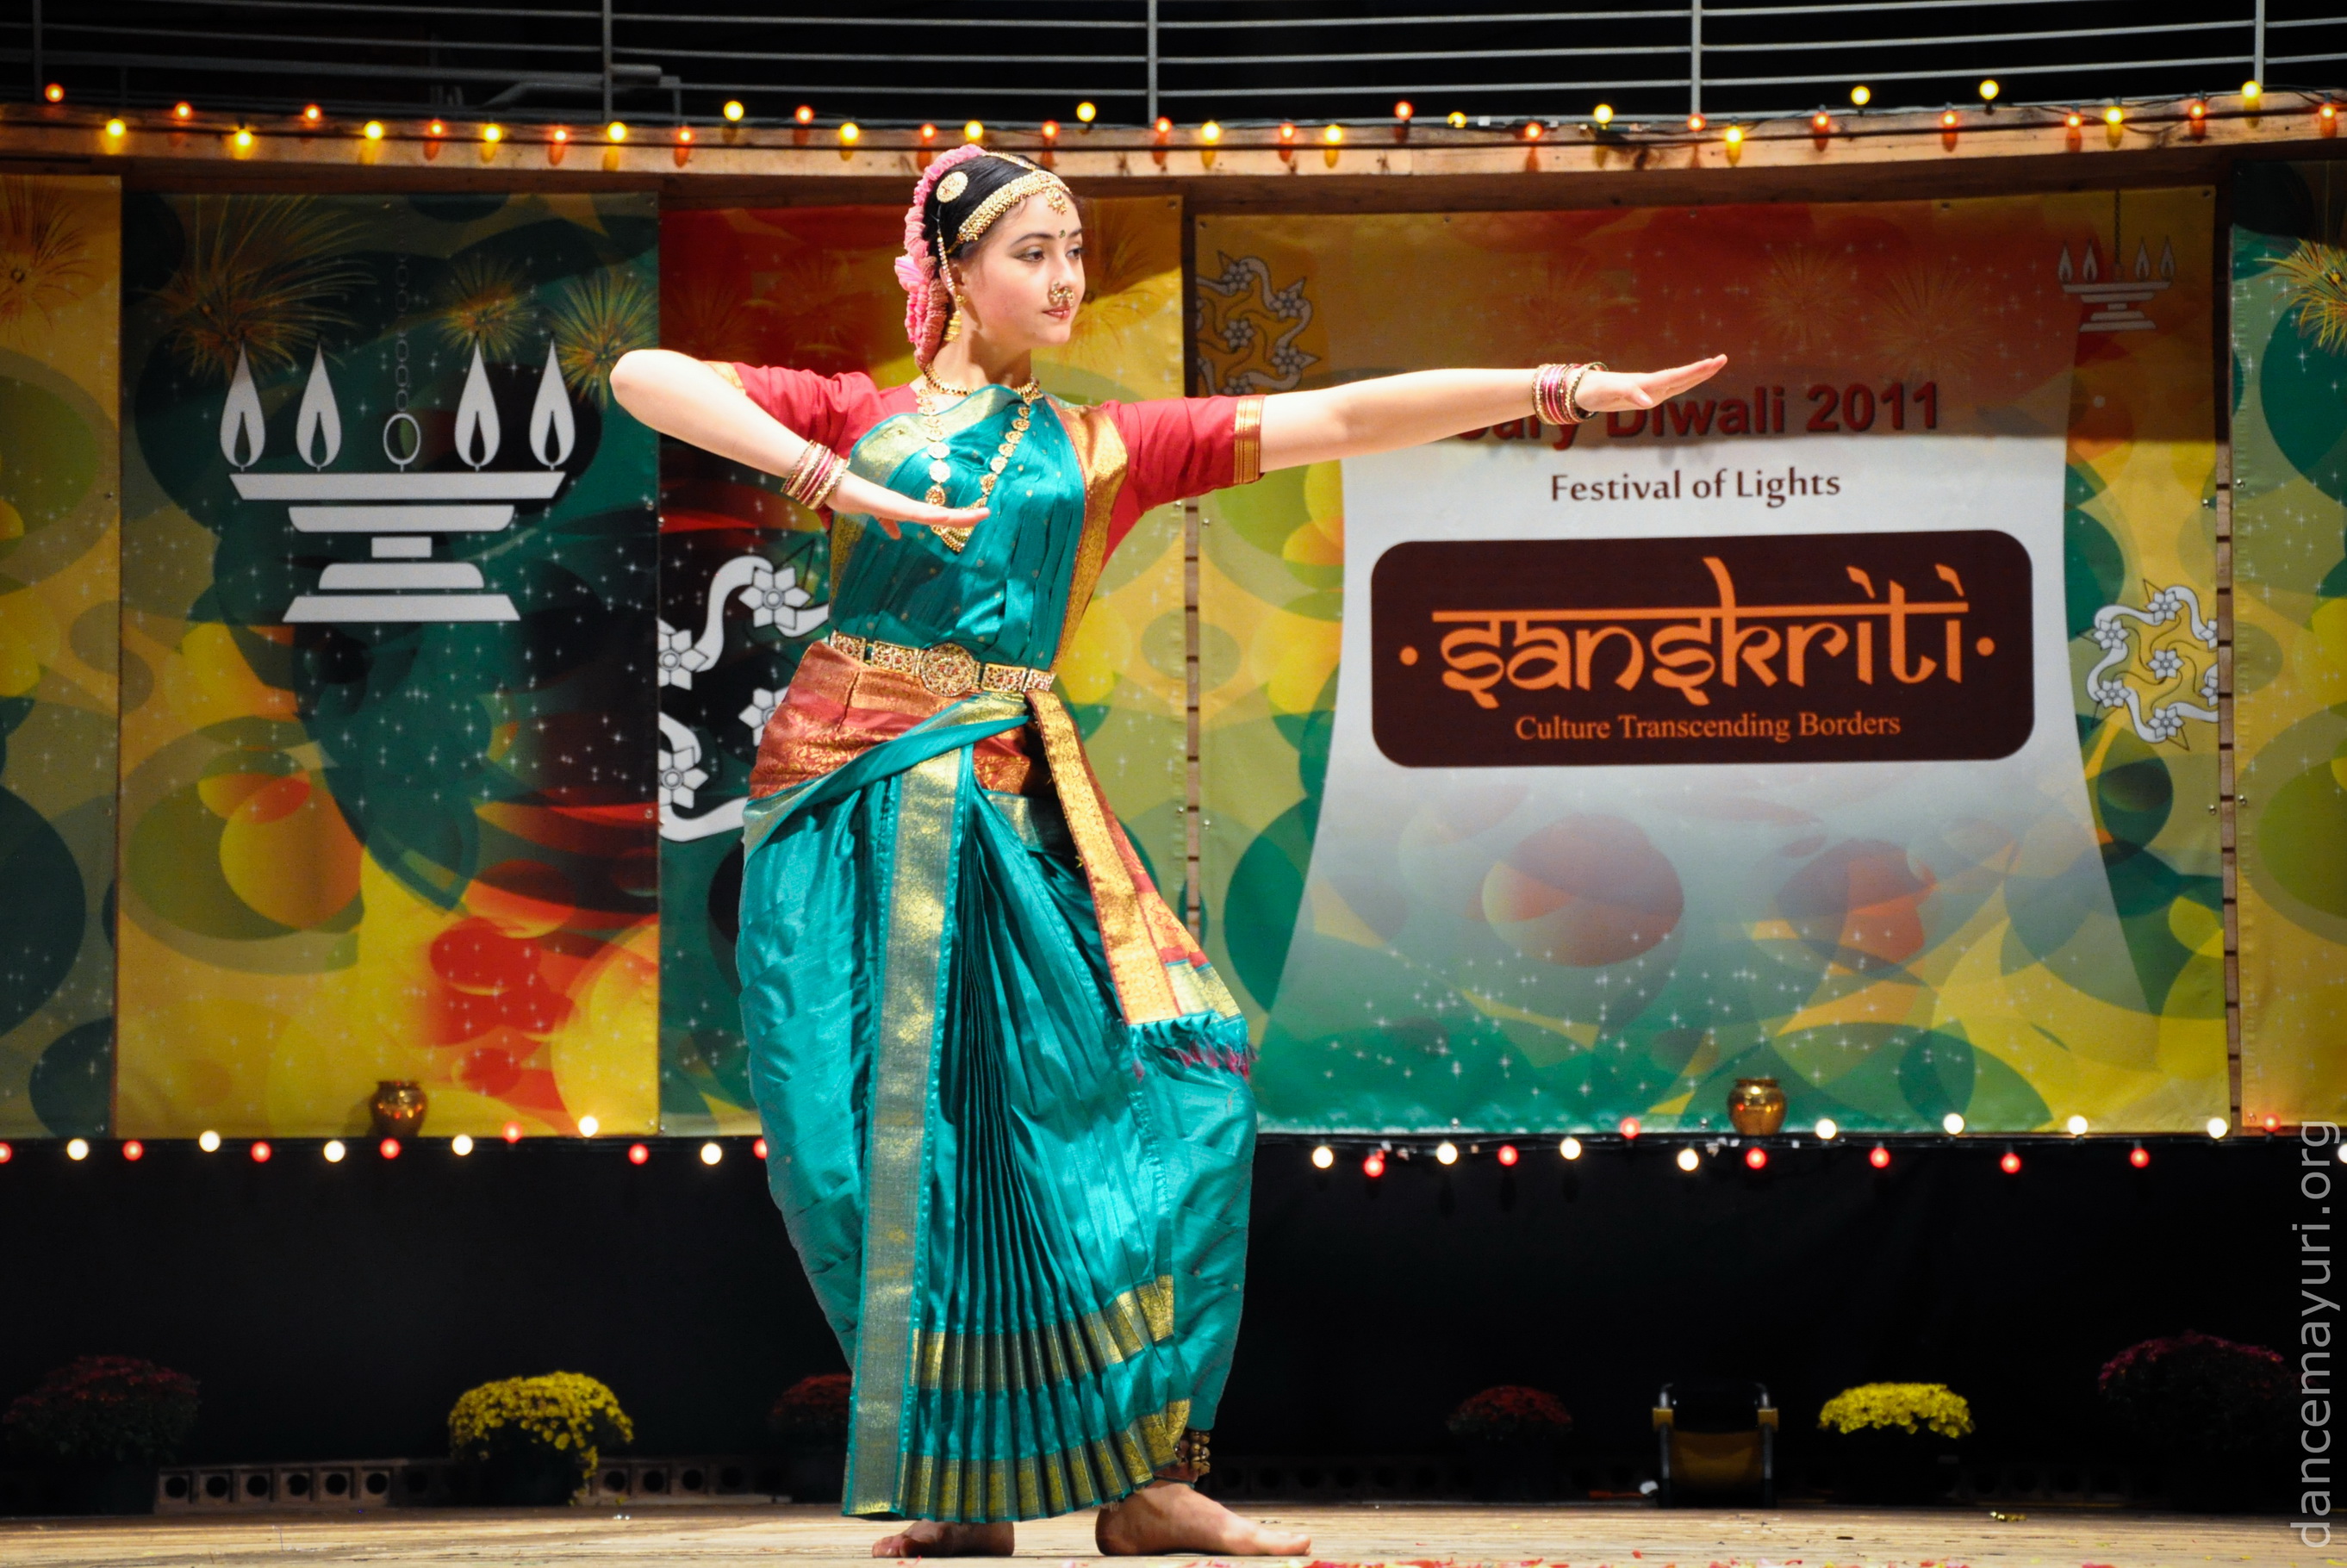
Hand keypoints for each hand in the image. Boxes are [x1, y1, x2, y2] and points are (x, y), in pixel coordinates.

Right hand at [829, 471, 989, 539]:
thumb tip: (896, 536)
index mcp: (908, 509)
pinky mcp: (889, 505)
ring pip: (933, 513)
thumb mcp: (876, 515)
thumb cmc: (855, 497)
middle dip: (965, 516)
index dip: (957, 517)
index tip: (976, 517)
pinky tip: (943, 518)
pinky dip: (929, 516)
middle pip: (942, 514)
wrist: (835, 486)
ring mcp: (900, 505)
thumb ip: (887, 523)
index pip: (938, 515)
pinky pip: (912, 513)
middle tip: (987, 514)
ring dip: (954, 516)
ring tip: (976, 515)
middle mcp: (908, 506)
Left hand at [1572, 355, 1729, 413]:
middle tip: (1723, 359)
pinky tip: (1690, 381)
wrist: (1581, 389)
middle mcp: (1651, 385)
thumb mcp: (1609, 394)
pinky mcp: (1645, 395)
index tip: (1713, 363)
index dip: (1695, 371)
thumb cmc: (1594, 391)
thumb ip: (1629, 395)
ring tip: (1714, 365)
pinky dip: (1684, 383)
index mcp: (1646, 384)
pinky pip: (1669, 388)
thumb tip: (1649, 404)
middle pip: (1682, 377)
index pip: (1676, 377)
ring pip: (1678, 381)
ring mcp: (1649, 389)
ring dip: (1696, 375)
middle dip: (1702, 370)